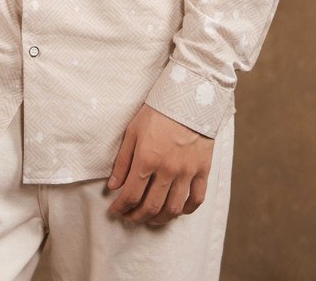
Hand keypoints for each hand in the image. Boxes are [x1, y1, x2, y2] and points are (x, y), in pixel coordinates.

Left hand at [106, 103, 214, 225]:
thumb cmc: (157, 111)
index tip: (115, 210)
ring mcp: (187, 171)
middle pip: (151, 207)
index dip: (121, 208)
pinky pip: (196, 199)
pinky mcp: (202, 169)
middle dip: (136, 217)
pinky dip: (186, 210)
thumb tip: (113, 186)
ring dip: (159, 218)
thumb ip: (122, 161)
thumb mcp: (133, 131)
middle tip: (130, 217)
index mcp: (147, 159)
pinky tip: (177, 210)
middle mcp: (167, 169)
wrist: (188, 97)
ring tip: (150, 217)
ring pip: (173, 208)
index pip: (131, 195)